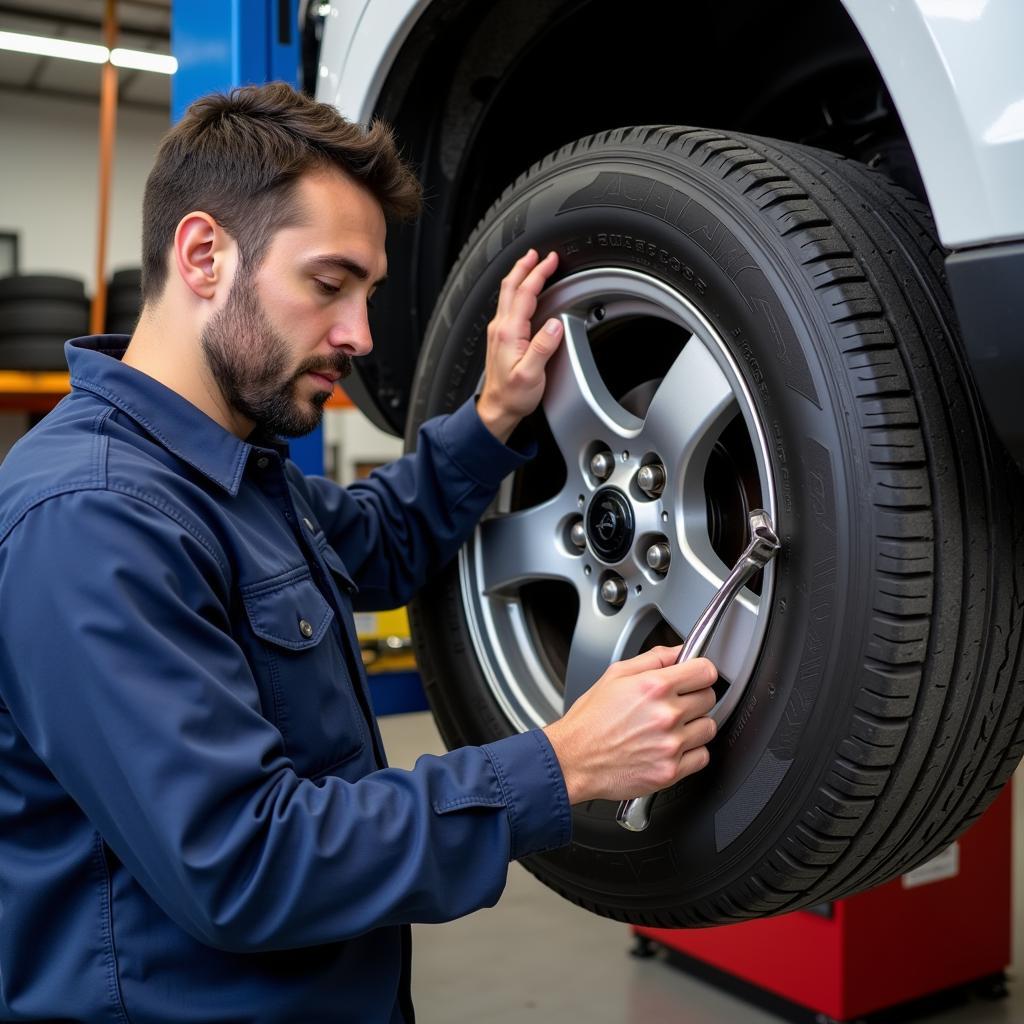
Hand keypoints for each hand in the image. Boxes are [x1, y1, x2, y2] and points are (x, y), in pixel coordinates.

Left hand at [476, 249, 562, 443]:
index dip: (538, 274)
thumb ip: (543, 348)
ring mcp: (498, 332)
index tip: (550, 260)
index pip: (524, 294)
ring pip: (507, 294)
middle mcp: (501, 328)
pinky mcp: (500, 338)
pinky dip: (517, 291)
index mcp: (509, 333)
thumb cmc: (513, 396)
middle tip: (537, 253)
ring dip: (519, 276)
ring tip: (530, 264)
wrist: (496, 409)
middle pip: (510, 287)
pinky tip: (523, 292)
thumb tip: (554, 324)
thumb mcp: (531, 375)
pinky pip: (508, 305)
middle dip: (525, 266)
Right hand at [542, 648, 717, 804]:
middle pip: (710, 698)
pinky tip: (670, 746)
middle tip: (674, 703)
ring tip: (669, 726)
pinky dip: (691, 753)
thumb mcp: (615, 674)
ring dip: (694, 725)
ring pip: (708, 727)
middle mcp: (666, 715)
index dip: (701, 671)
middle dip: (694, 697)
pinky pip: (702, 756)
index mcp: (654, 686)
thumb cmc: (590, 720)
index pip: (706, 671)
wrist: (574, 759)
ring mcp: (670, 745)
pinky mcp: (670, 771)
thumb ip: (653, 658)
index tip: (696, 676)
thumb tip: (679, 652)